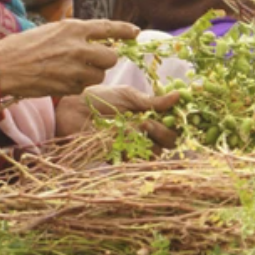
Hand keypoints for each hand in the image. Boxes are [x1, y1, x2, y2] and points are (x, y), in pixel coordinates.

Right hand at [0, 19, 138, 98]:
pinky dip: (75, 86)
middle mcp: (78, 47)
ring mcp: (74, 68)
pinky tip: (58, 80)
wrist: (3, 66)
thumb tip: (97, 40)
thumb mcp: (52, 31)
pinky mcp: (68, 87)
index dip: (125, 30)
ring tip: (69, 71)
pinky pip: (83, 88)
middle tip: (92, 61)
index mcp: (73, 28)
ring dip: (90, 75)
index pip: (108, 27)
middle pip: (111, 57)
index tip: (136, 32)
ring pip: (99, 76)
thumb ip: (75, 35)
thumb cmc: (23, 47)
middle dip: (105, 61)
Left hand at [54, 86, 181, 148]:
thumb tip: (179, 95)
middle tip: (147, 122)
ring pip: (157, 152)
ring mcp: (135, 146)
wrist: (74, 109)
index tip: (175, 115)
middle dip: (164, 132)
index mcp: (151, 116)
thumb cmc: (101, 98)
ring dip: (150, 140)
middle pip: (170, 141)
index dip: (177, 122)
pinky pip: (137, 160)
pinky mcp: (121, 157)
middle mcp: (146, 133)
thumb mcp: (129, 96)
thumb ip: (153, 101)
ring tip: (135, 127)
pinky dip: (135, 150)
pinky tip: (125, 138)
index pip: (174, 125)